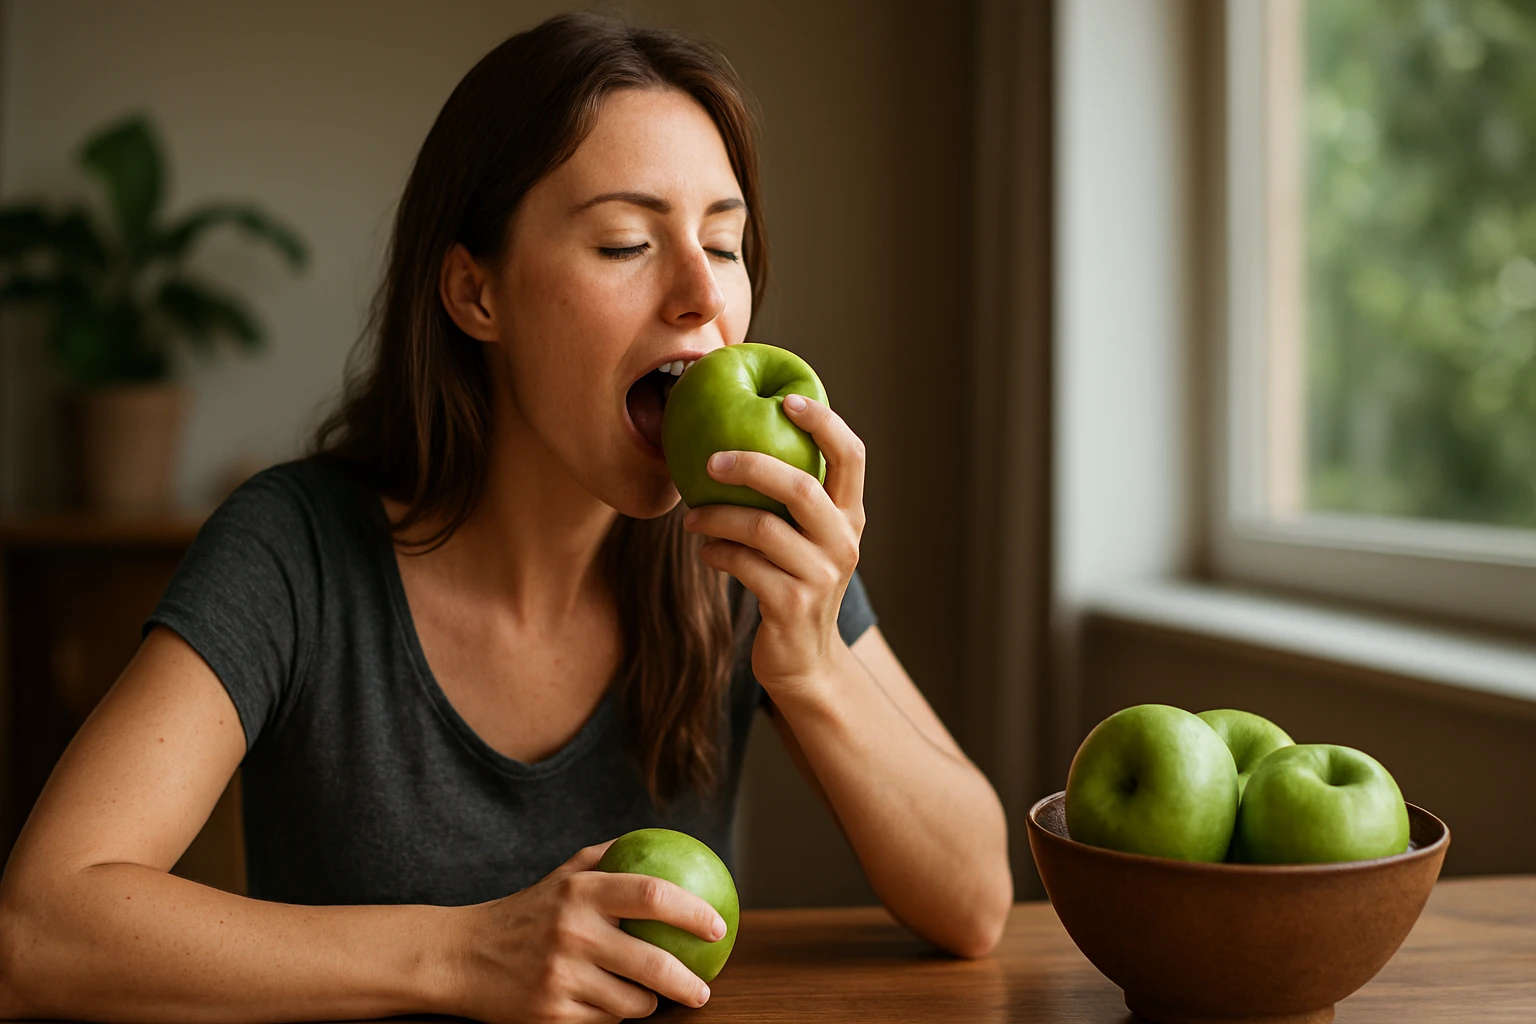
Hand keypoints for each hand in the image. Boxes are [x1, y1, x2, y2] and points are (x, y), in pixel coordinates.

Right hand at [446, 840, 727, 1022]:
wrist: (462, 957)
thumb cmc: (528, 911)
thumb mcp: (565, 875)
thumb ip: (613, 858)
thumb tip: (674, 849)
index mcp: (580, 892)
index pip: (652, 894)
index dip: (693, 911)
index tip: (719, 926)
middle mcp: (572, 933)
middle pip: (652, 963)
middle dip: (688, 983)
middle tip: (704, 988)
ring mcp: (560, 977)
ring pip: (632, 1003)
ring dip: (647, 1003)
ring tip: (649, 995)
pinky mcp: (551, 1016)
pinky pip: (605, 1023)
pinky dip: (613, 1016)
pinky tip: (610, 1005)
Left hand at [682, 393, 866, 698]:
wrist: (804, 662)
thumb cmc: (792, 585)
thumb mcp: (803, 541)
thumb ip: (787, 500)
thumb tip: (732, 439)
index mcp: (849, 516)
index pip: (851, 456)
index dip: (824, 423)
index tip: (788, 399)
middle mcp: (842, 542)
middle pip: (802, 487)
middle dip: (753, 466)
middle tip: (711, 460)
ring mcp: (821, 576)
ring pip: (762, 528)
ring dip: (717, 516)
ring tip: (691, 517)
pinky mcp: (791, 605)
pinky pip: (743, 564)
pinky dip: (716, 552)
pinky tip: (704, 549)